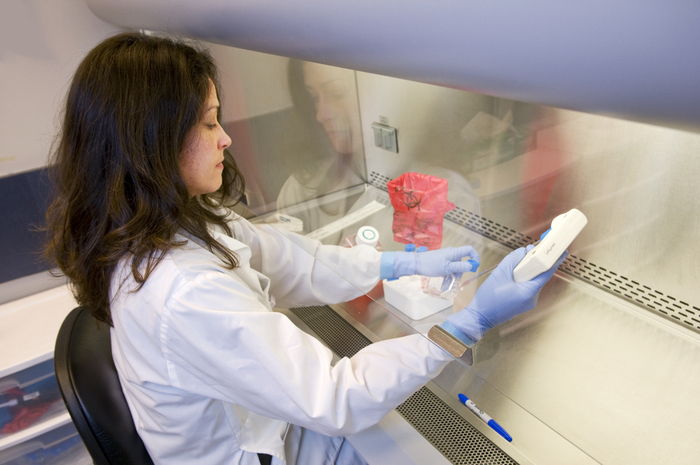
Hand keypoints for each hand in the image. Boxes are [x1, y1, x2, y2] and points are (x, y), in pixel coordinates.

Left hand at [392, 246, 479, 277]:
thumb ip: (460, 267)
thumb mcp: (447, 268)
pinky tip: (444, 282)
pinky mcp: (441, 261)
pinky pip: (448, 268)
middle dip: (460, 272)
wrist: (416, 264)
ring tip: (446, 284)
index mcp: (454, 253)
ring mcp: (445, 257)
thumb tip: (471, 265)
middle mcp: (451, 253)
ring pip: (455, 266)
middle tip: (454, 281)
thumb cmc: (431, 265)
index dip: (475, 257)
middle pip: (462, 261)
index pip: (469, 250)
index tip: (474, 267)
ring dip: (453, 276)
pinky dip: (448, 275)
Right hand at [446, 246, 566, 339]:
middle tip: (527, 252)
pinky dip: (521, 279)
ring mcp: (527, 302)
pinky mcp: (521, 304)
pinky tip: (510, 276)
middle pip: (538, 276)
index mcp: (529, 292)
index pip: (546, 274)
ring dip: (525, 271)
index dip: (554, 262)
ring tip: (513, 266)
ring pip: (530, 281)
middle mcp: (531, 298)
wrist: (479, 316)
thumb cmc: (488, 299)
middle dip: (533, 264)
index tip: (561, 253)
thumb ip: (512, 260)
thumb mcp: (499, 274)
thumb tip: (522, 251)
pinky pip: (525, 287)